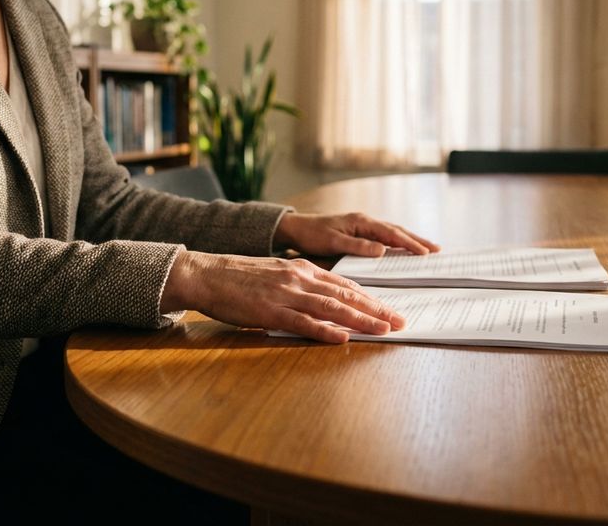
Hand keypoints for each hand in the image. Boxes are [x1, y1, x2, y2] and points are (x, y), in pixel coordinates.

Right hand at [160, 250, 405, 343]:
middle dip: (377, 309)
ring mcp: (286, 294)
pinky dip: (325, 331)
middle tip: (401, 321)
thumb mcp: (278, 273)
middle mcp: (300, 279)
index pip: (345, 285)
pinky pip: (303, 323)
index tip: (390, 310)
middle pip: (346, 295)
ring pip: (332, 308)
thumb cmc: (240, 277)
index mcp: (303, 269)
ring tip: (383, 329)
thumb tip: (325, 301)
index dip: (370, 298)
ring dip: (361, 320)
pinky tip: (343, 337)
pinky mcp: (271, 311)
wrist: (207, 274)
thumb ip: (302, 284)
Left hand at [273, 212, 439, 257]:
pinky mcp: (360, 232)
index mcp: (361, 222)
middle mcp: (365, 222)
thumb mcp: (333, 243)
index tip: (425, 252)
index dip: (409, 243)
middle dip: (417, 240)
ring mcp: (364, 226)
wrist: (297, 229)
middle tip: (437, 249)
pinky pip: (384, 237)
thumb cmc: (313, 235)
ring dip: (410, 240)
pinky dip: (398, 242)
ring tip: (428, 249)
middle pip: (397, 230)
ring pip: (392, 233)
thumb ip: (357, 246)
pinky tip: (405, 249)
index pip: (391, 233)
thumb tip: (382, 251)